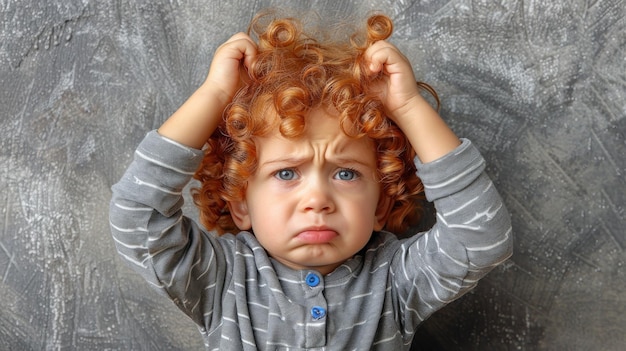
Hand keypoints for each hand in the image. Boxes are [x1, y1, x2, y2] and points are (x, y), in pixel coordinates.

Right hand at [158, 33, 256, 148]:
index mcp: (230, 55)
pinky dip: (251, 54)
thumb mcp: (249, 76)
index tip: (255, 69)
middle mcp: (226, 49)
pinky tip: (248, 67)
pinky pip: (245, 43)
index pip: (246, 44)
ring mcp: (225, 48)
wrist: (221, 96)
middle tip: (254, 68)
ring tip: (251, 68)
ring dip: (252, 52)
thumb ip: (255, 65)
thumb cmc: (235, 92)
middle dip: (253, 51)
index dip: (253, 53)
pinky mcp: (227, 49)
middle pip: (246, 38)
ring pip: (245, 38)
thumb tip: (269, 59)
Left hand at [365, 40, 459, 162]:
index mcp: (387, 62)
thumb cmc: (386, 101)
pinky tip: (374, 71)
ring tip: (370, 73)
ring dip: (371, 57)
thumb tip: (349, 66)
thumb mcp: (368, 84)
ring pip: (381, 45)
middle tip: (366, 73)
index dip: (365, 57)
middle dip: (367, 56)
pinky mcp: (401, 64)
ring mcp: (399, 60)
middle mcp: (394, 58)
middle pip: (376, 44)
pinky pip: (387, 52)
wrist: (402, 110)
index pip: (372, 48)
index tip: (361, 72)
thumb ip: (361, 73)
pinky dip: (377, 59)